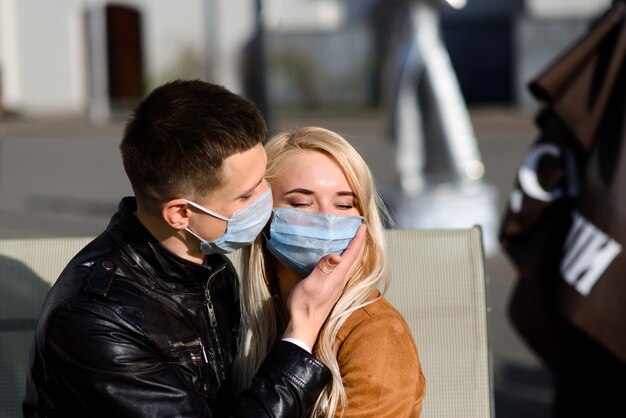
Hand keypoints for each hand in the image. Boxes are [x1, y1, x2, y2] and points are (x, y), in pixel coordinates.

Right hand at [282, 224, 366, 349]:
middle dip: (361, 242)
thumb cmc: (304, 305)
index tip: (362, 225)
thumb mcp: (311, 284)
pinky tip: (343, 259)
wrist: (304, 326)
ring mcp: (338, 285)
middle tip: (361, 229)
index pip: (352, 253)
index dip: (358, 239)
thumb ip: (323, 269)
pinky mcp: (333, 289)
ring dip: (356, 251)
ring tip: (356, 240)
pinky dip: (349, 260)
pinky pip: (346, 270)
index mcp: (338, 276)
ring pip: (353, 264)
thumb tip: (337, 255)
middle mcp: (341, 280)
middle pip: (356, 258)